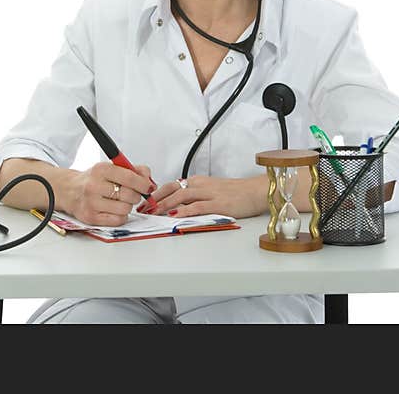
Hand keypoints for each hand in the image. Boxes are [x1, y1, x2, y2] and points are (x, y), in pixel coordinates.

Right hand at [65, 162, 154, 225]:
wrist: (70, 190)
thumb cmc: (93, 179)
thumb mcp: (110, 168)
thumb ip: (133, 170)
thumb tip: (149, 181)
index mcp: (101, 169)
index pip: (130, 177)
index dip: (144, 184)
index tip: (148, 187)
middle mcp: (94, 186)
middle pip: (130, 195)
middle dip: (136, 195)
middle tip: (132, 194)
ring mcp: (92, 203)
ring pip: (125, 209)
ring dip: (127, 206)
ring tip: (120, 201)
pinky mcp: (91, 218)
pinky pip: (118, 220)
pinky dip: (121, 216)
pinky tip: (115, 210)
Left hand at [142, 174, 263, 218]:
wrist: (255, 191)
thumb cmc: (235, 193)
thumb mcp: (210, 191)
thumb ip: (194, 197)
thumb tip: (175, 207)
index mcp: (197, 182)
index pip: (170, 185)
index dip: (155, 194)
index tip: (143, 203)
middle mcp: (200, 185)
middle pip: (172, 189)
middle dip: (155, 200)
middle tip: (142, 210)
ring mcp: (209, 194)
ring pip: (181, 196)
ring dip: (165, 205)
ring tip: (153, 213)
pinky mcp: (218, 204)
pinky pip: (198, 206)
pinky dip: (185, 211)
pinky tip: (175, 216)